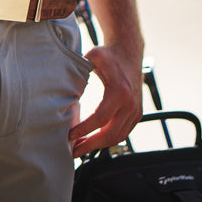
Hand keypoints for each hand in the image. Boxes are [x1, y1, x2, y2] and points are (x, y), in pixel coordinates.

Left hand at [69, 43, 142, 157]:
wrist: (128, 51)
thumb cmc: (107, 55)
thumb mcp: (91, 58)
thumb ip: (79, 72)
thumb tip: (63, 90)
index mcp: (119, 92)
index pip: (100, 118)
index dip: (85, 129)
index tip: (70, 135)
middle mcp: (130, 104)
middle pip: (110, 134)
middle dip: (90, 145)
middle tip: (73, 150)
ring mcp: (136, 111)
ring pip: (118, 137)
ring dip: (99, 145)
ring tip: (80, 147)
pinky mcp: (137, 114)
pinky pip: (123, 132)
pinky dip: (108, 139)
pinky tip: (93, 140)